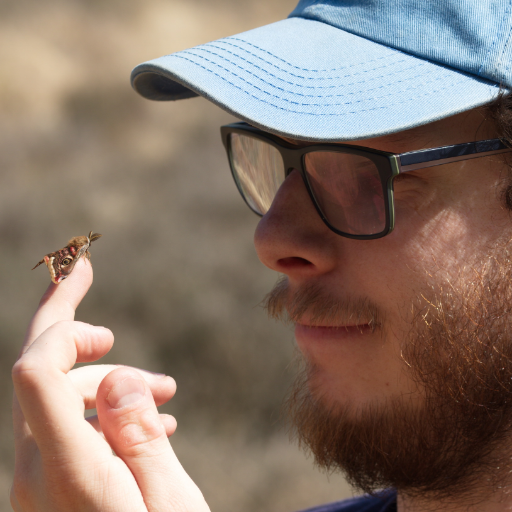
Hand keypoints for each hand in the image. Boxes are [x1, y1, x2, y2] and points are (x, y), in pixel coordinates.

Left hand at [11, 258, 209, 511]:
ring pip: (59, 400)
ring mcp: (40, 482)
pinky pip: (68, 428)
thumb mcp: (169, 504)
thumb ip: (139, 436)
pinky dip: (104, 408)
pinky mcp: (52, 487)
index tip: (87, 274)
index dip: (58, 319)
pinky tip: (149, 420)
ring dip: (108, 380)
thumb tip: (113, 376)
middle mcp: (40, 473)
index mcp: (70, 474)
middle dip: (67, 325)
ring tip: (166, 391)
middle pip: (34, 374)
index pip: (35, 375)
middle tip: (97, 297)